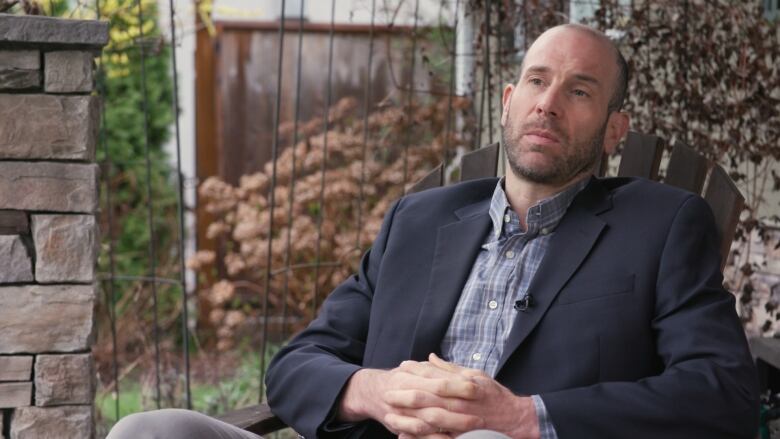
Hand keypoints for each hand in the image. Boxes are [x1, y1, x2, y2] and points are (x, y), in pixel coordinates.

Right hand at [338, 362, 482, 435]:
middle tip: (481, 414)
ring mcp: (400, 410)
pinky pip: (418, 434)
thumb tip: (461, 368)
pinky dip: (435, 438)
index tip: (477, 388)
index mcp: (411, 374)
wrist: (371, 391)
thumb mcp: (416, 368)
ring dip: (451, 425)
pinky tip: (452, 438)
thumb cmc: (400, 379)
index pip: (438, 379)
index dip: (458, 385)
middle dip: (458, 407)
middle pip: (434, 400)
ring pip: (427, 419)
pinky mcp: (397, 425)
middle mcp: (404, 392)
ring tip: (473, 427)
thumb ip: (436, 367)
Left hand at [392, 354, 540, 438]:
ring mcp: (461, 421)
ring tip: (391, 414)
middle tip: (387, 394)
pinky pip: (438, 436)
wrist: (515, 419)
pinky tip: (405, 433)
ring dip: (409, 416)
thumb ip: (451, 367)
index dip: (415, 373)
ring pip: (430, 418)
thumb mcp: (476, 375)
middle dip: (405, 396)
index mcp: (464, 385)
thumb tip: (430, 356)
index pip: (435, 377)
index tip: (399, 369)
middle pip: (429, 398)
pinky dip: (421, 435)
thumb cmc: (494, 395)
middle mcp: (462, 402)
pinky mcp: (461, 435)